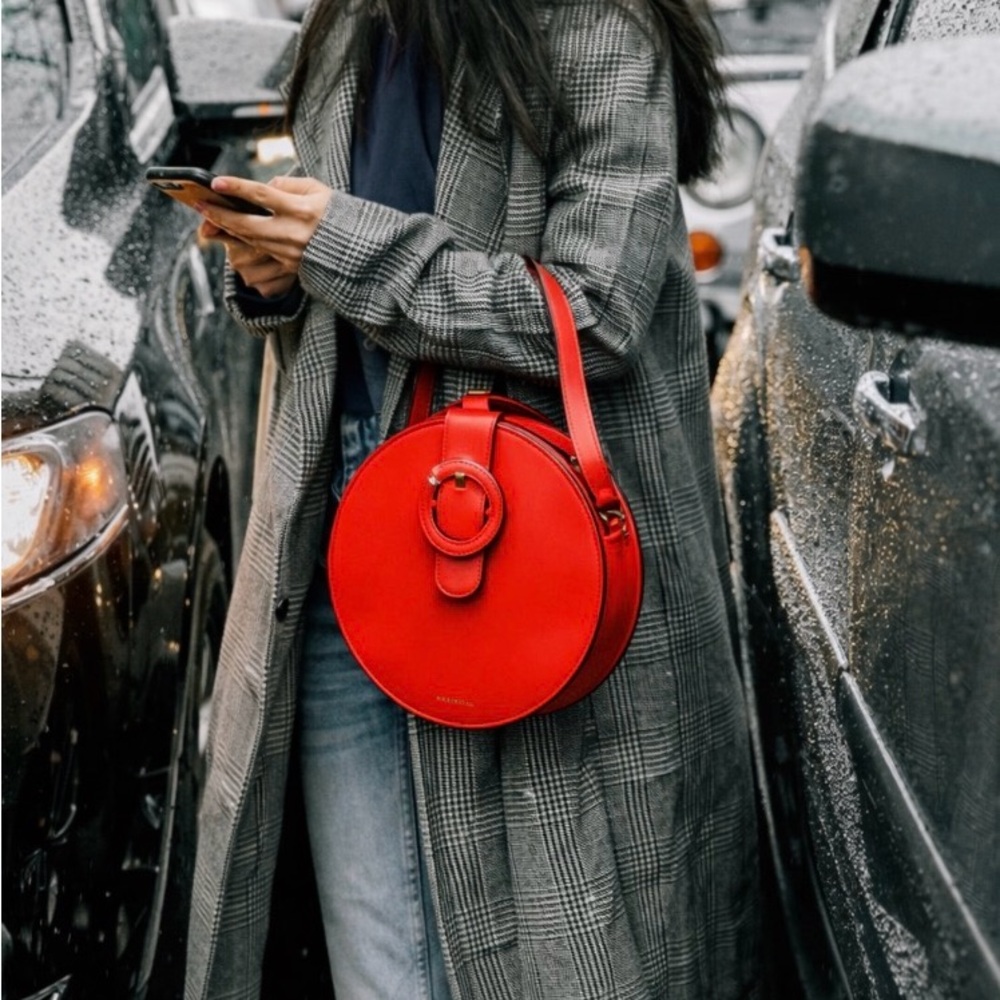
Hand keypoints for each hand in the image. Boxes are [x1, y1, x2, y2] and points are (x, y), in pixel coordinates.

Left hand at [196, 175, 332, 295]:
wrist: (358, 251)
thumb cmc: (338, 215)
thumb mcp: (319, 191)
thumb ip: (290, 185)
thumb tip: (265, 186)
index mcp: (303, 210)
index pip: (263, 195)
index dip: (237, 188)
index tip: (215, 182)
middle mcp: (295, 233)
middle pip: (248, 223)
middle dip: (221, 214)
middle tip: (199, 204)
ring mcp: (291, 251)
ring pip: (250, 239)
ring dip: (226, 227)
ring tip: (208, 216)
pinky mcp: (290, 264)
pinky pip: (261, 251)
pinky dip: (242, 240)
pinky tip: (230, 231)